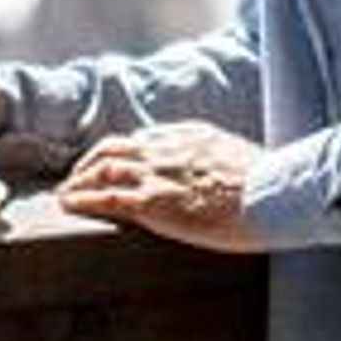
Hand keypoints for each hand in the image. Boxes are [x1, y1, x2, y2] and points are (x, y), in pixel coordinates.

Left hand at [57, 122, 273, 253]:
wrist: (275, 195)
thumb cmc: (270, 186)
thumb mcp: (242, 160)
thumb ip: (222, 161)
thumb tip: (225, 176)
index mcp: (190, 135)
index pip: (145, 138)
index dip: (124, 151)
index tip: (113, 161)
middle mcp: (167, 149)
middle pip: (115, 147)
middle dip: (91, 160)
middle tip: (78, 175)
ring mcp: (157, 174)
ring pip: (103, 168)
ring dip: (79, 179)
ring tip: (65, 191)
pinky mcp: (152, 203)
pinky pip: (106, 198)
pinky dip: (81, 199)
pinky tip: (67, 204)